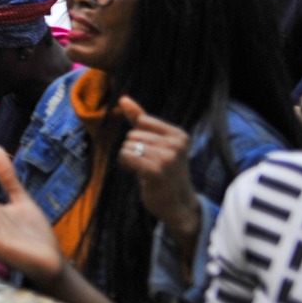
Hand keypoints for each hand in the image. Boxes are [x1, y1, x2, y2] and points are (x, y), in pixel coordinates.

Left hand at [115, 97, 201, 250]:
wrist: (178, 204)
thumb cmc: (164, 170)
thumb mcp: (155, 142)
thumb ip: (139, 119)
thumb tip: (122, 98)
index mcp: (179, 135)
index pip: (142, 121)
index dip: (138, 137)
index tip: (151, 151)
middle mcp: (176, 145)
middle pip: (133, 135)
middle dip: (134, 149)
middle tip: (149, 165)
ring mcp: (167, 158)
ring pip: (128, 146)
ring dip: (130, 159)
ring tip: (145, 170)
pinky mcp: (155, 171)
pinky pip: (126, 156)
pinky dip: (126, 164)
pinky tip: (138, 173)